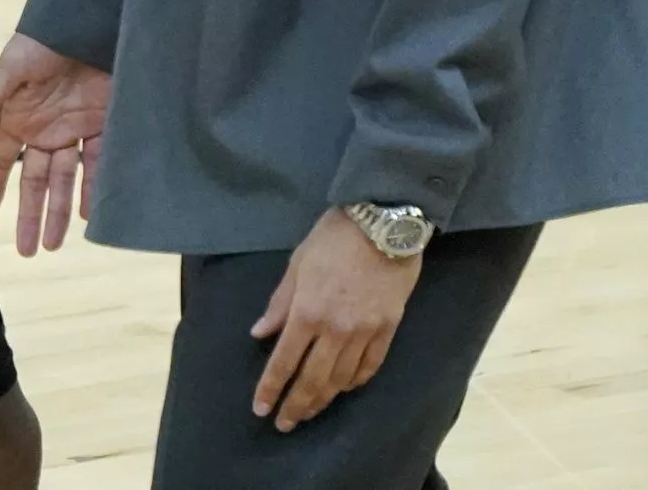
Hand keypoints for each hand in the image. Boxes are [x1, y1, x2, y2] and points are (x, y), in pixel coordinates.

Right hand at [0, 34, 110, 255]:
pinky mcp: (103, 126)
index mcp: (18, 117)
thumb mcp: (13, 66)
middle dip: (31, 215)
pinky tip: (87, 217)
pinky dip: (92, 189)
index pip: (0, 159)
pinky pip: (97, 165)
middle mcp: (44, 129)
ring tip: (54, 245)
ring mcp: (73, 130)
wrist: (91, 21)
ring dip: (60, 212)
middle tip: (28, 252)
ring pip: (65, 180)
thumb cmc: (46, 39)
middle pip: (36, 180)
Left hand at [251, 208, 423, 432]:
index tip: (261, 409)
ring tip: (310, 411)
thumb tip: (260, 334)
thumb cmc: (332, 239)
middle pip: (313, 380)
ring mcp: (364, 333)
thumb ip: (279, 304)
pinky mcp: (387, 330)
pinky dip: (354, 382)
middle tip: (284, 424)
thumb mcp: (296, 265)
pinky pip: (369, 366)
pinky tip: (344, 387)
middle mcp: (335, 330)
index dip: (271, 388)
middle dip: (296, 406)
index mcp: (307, 312)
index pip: (284, 361)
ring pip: (341, 380)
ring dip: (323, 399)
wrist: (382, 224)